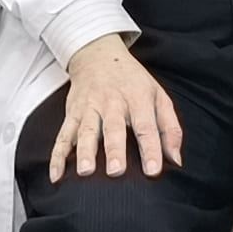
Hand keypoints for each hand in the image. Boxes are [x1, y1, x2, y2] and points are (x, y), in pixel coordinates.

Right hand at [53, 34, 182, 179]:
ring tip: (85, 171)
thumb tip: (176, 161)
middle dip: (114, 149)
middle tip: (116, 171)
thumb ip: (170, 128)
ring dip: (84, 151)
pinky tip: (56, 176)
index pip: (146, 125)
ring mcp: (89, 107)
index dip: (151, 148)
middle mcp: (112, 102)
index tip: (153, 171)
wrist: (98, 55)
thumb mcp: (158, 96)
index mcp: (137, 98)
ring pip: (85, 130)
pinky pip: (63, 136)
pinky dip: (57, 156)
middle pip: (113, 128)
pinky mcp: (72, 113)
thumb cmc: (133, 82)